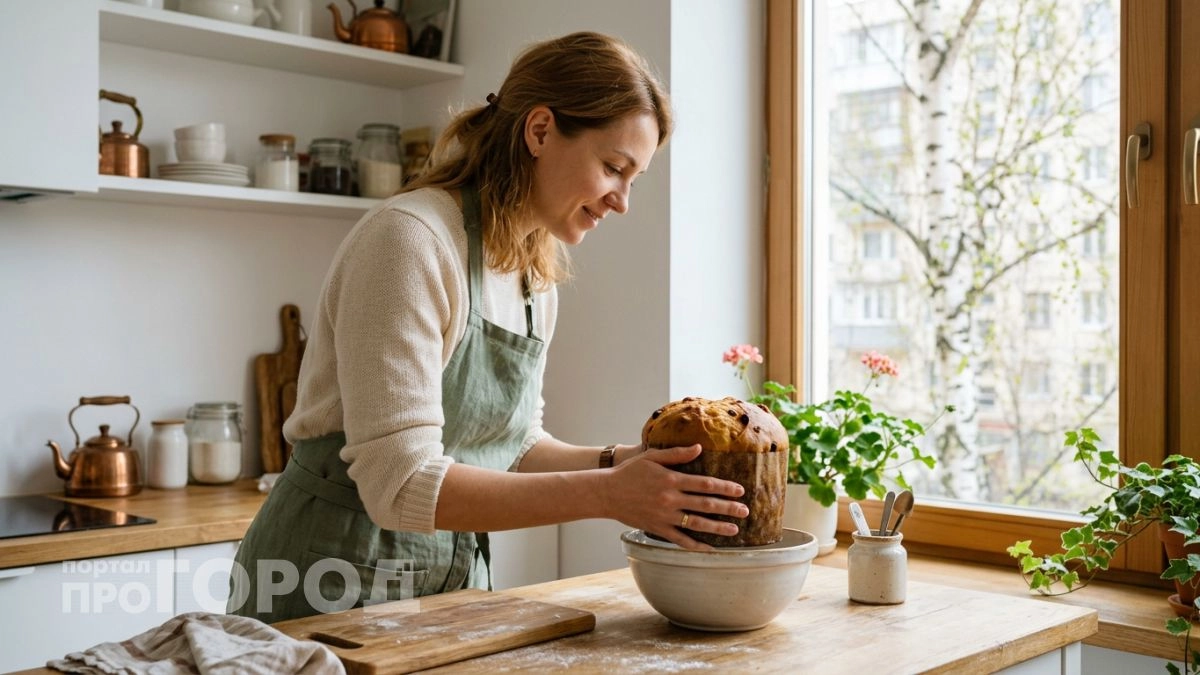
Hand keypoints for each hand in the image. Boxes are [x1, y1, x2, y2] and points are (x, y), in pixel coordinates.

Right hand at [603, 444, 747, 550]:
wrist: (606, 493)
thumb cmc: (629, 472)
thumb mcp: (652, 457)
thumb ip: (677, 454)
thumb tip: (699, 448)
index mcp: (671, 479)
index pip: (704, 483)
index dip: (724, 487)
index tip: (740, 490)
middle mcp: (670, 499)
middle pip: (705, 504)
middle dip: (728, 508)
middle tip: (745, 511)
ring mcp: (665, 516)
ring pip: (697, 523)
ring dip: (718, 527)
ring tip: (735, 530)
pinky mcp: (658, 529)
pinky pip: (681, 540)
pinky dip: (696, 546)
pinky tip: (710, 548)